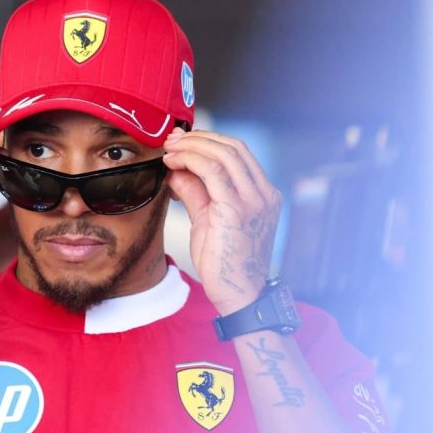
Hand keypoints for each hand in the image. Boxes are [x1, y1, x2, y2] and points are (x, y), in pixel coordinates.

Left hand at [163, 128, 281, 314]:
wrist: (237, 294)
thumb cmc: (224, 263)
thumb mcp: (208, 220)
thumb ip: (196, 193)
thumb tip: (176, 170)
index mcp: (263, 194)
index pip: (239, 153)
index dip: (209, 140)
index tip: (182, 142)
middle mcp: (263, 194)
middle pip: (233, 147)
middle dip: (199, 138)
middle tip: (172, 141)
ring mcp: (254, 200)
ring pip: (223, 154)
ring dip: (192, 146)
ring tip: (169, 150)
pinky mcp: (237, 210)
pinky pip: (213, 172)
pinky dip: (190, 161)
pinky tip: (172, 164)